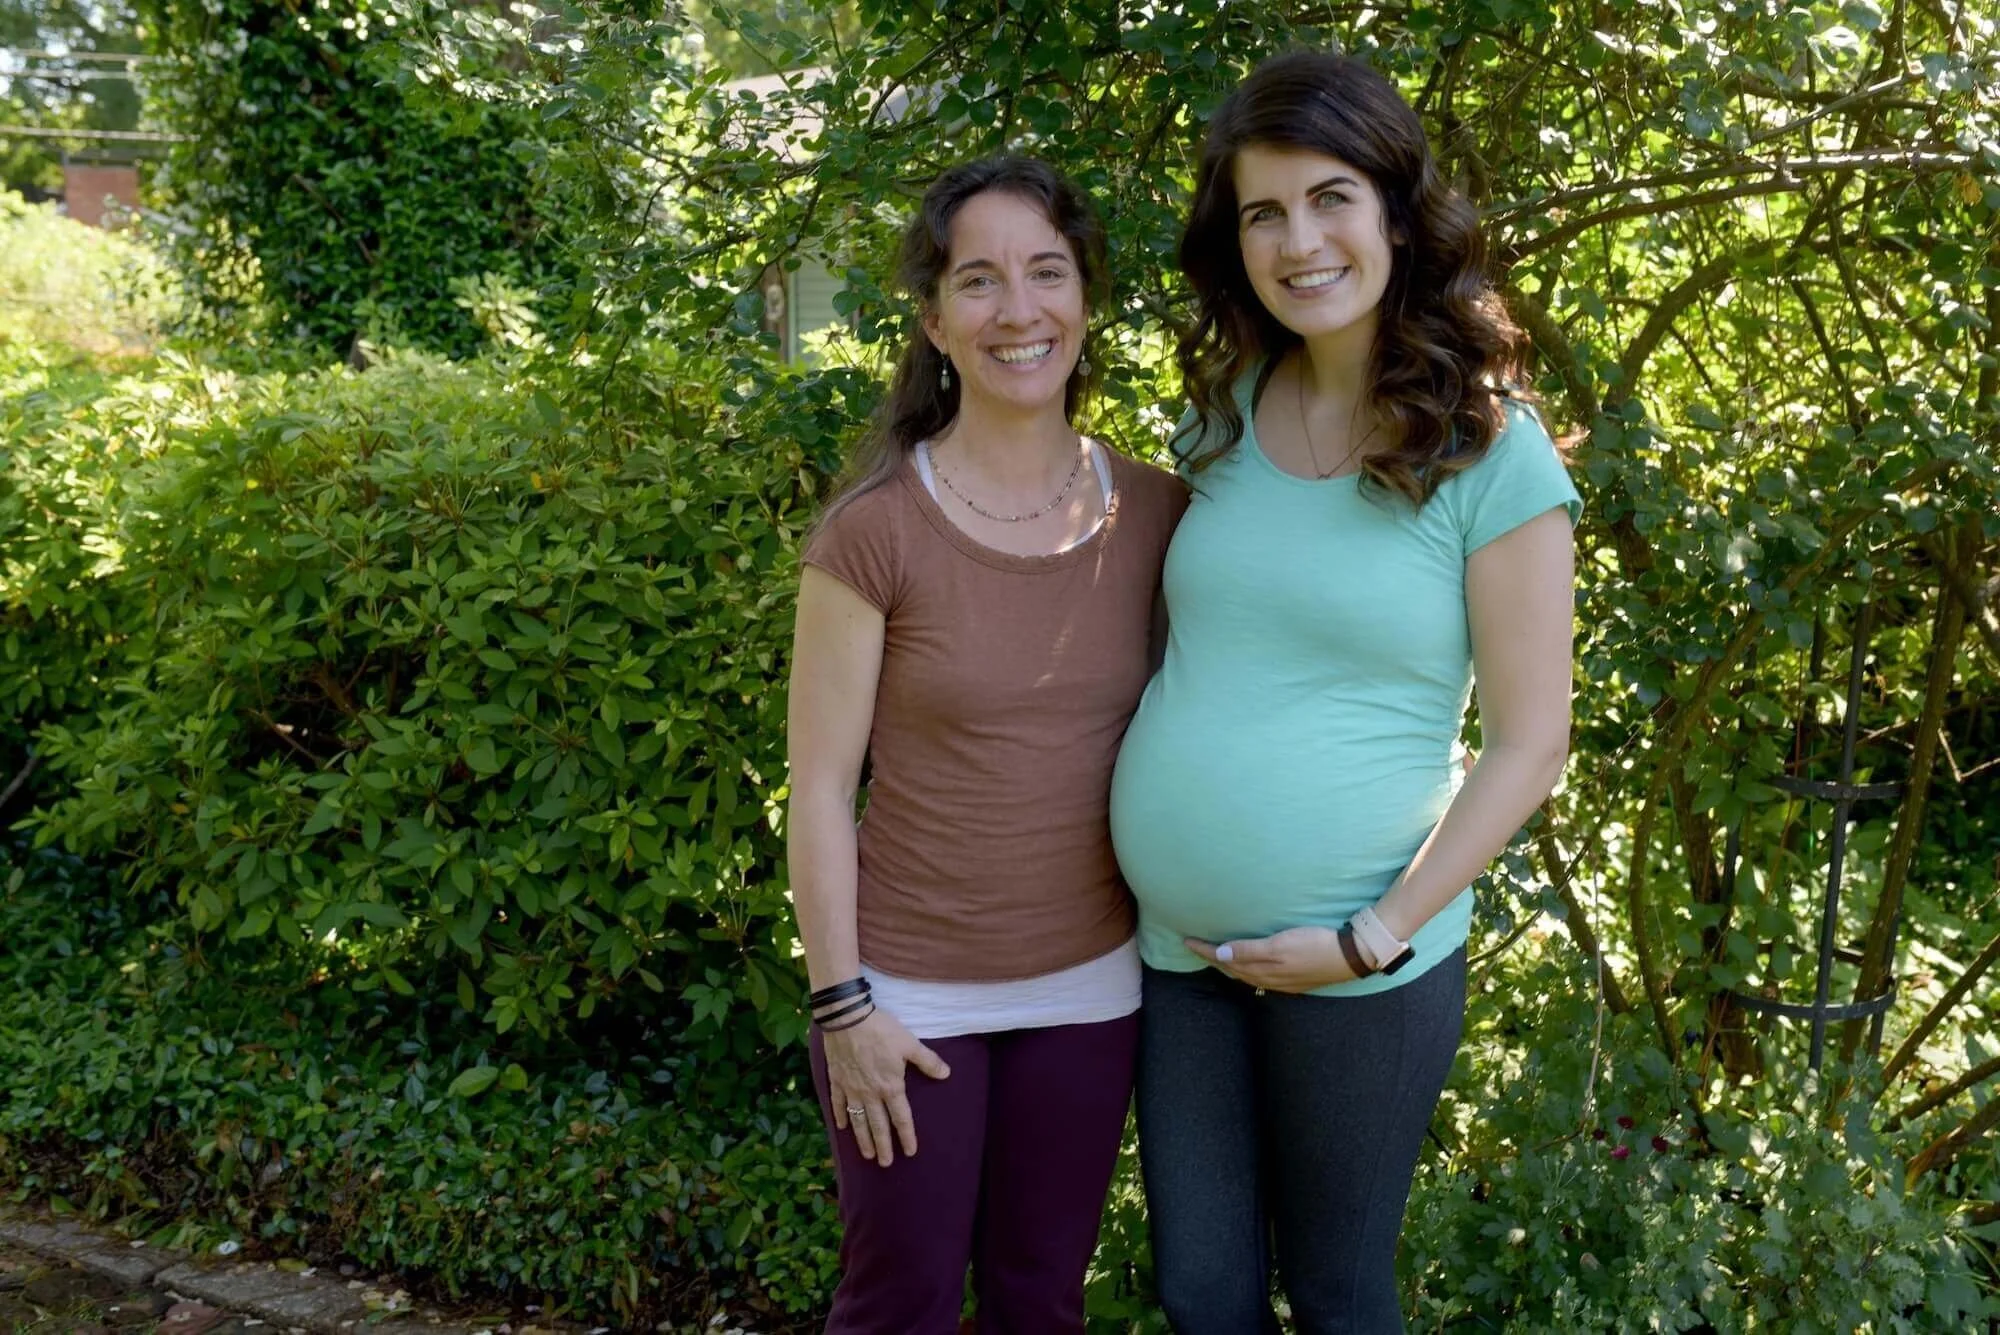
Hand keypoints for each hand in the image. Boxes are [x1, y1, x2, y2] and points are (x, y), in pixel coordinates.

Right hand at [822, 1007, 950, 1167]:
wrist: (847, 1019)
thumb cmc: (881, 1030)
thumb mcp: (909, 1044)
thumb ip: (928, 1061)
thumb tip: (946, 1074)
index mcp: (891, 1087)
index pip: (901, 1118)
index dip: (907, 1136)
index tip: (910, 1152)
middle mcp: (871, 1094)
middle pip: (878, 1126)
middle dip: (883, 1146)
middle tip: (885, 1164)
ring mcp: (851, 1089)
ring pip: (858, 1121)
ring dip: (863, 1139)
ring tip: (867, 1155)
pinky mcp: (837, 1080)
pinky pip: (838, 1104)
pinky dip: (841, 1117)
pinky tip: (841, 1128)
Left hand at [1186, 926, 1358, 992]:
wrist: (1348, 957)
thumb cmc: (1314, 945)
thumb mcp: (1279, 945)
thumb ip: (1249, 951)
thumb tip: (1220, 955)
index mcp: (1261, 970)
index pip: (1224, 961)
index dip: (1205, 951)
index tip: (1186, 941)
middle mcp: (1267, 979)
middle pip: (1232, 970)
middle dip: (1212, 959)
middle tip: (1195, 947)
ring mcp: (1280, 982)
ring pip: (1245, 975)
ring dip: (1228, 966)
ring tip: (1215, 956)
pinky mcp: (1291, 980)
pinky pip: (1258, 977)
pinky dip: (1245, 970)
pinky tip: (1247, 966)